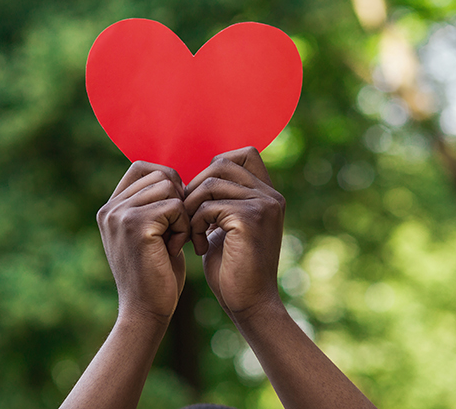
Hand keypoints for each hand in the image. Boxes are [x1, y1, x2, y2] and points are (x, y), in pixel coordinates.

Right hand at [97, 162, 189, 322]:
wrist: (146, 311)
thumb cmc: (156, 274)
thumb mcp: (150, 233)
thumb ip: (152, 205)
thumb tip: (174, 177)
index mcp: (110, 208)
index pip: (142, 167)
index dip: (168, 181)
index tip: (176, 211)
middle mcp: (110, 208)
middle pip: (160, 175)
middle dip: (178, 199)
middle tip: (176, 231)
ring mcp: (120, 215)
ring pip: (169, 187)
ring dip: (182, 214)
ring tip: (174, 241)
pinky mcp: (136, 225)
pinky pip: (175, 206)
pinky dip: (183, 227)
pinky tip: (175, 249)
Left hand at [184, 147, 284, 321]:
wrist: (248, 304)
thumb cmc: (232, 268)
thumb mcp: (225, 226)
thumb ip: (220, 200)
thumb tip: (196, 178)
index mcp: (267, 194)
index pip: (242, 153)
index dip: (214, 167)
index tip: (200, 198)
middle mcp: (270, 195)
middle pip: (221, 163)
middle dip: (195, 187)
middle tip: (187, 216)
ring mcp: (263, 205)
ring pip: (209, 183)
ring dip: (191, 208)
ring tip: (190, 234)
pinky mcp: (249, 219)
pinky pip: (207, 206)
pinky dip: (194, 225)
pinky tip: (198, 246)